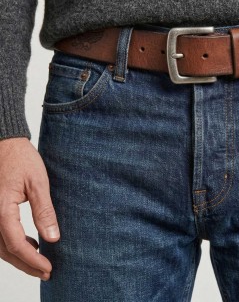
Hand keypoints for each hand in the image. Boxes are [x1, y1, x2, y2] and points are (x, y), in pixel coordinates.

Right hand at [0, 137, 59, 280]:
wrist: (5, 144)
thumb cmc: (22, 159)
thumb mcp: (38, 183)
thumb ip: (44, 211)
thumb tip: (53, 238)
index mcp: (1, 209)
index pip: (16, 244)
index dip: (33, 259)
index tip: (48, 268)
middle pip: (6, 250)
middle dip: (26, 264)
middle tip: (46, 272)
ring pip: (0, 246)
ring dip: (19, 257)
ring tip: (40, 262)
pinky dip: (12, 245)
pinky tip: (30, 244)